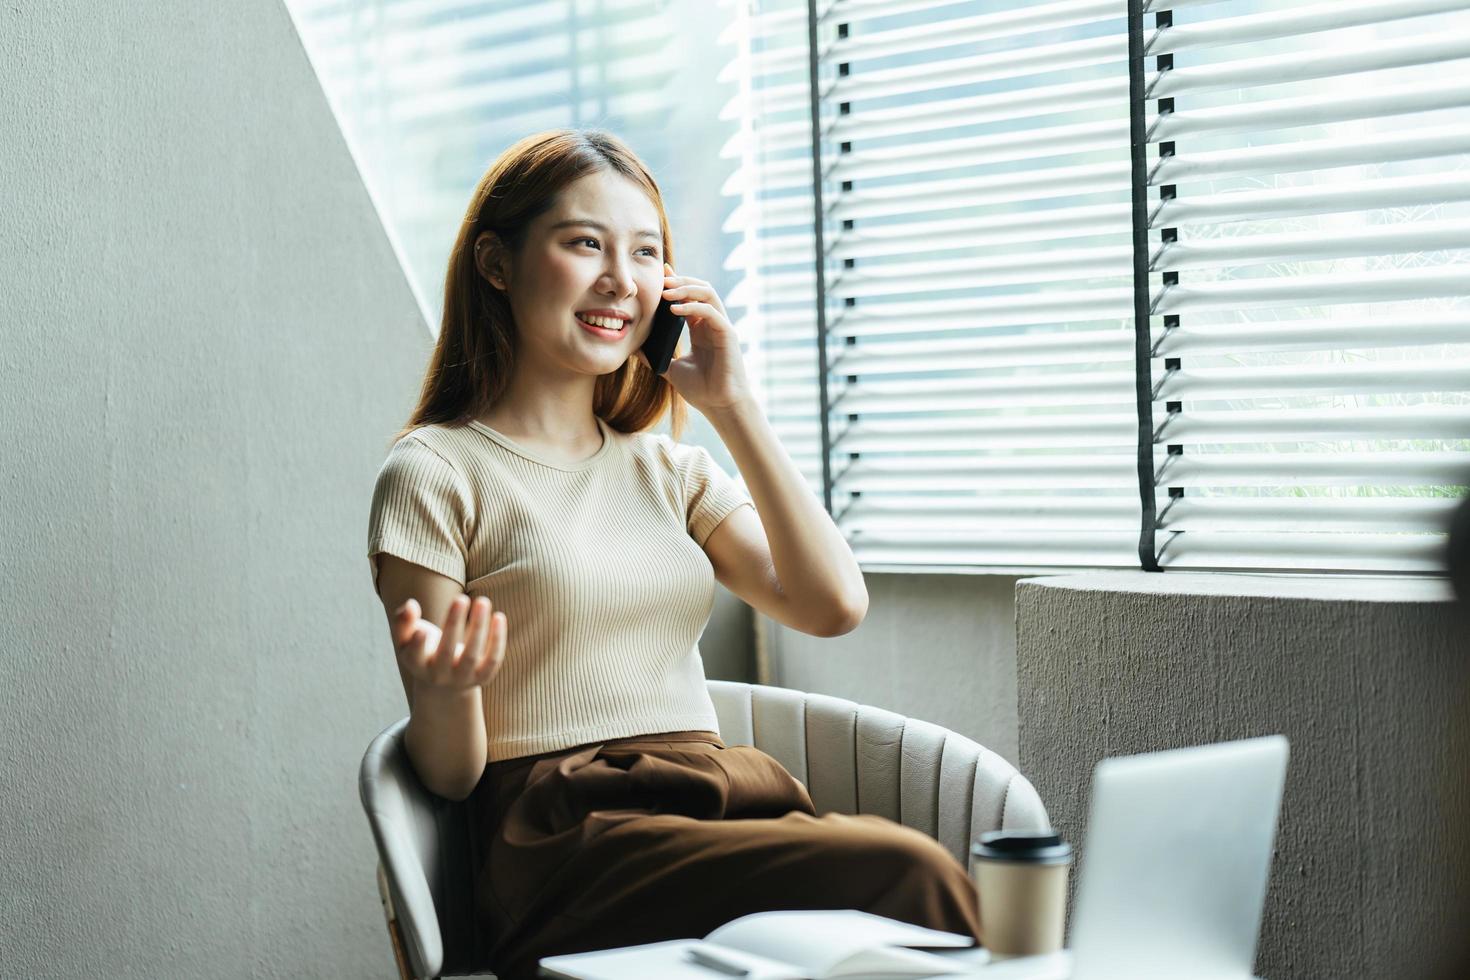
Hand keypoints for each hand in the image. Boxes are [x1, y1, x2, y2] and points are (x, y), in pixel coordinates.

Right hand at [392, 594, 505, 691]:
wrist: (445, 685)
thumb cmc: (423, 651)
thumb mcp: (406, 639)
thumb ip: (403, 621)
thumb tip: (410, 605)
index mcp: (416, 663)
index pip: (415, 655)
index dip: (417, 645)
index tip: (421, 629)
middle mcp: (438, 674)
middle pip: (446, 652)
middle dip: (453, 624)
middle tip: (460, 598)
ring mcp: (462, 677)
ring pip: (471, 655)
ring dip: (478, 627)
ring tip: (482, 601)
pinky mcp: (482, 677)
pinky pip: (492, 660)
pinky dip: (497, 640)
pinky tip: (499, 616)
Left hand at [637, 262, 753, 413]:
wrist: (720, 406)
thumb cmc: (701, 390)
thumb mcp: (670, 369)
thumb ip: (654, 357)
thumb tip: (633, 348)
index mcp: (701, 329)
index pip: (689, 298)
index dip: (676, 284)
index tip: (660, 275)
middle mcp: (712, 324)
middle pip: (699, 288)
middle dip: (680, 281)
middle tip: (660, 280)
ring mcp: (721, 327)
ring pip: (708, 293)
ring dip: (686, 288)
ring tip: (666, 292)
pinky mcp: (727, 334)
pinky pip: (711, 311)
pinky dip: (692, 306)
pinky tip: (674, 310)